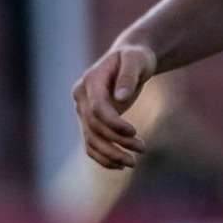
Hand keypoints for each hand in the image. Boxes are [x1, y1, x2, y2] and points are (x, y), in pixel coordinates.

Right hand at [72, 43, 156, 169]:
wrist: (128, 60)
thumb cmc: (135, 57)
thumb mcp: (136, 59)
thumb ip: (128, 76)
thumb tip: (120, 98)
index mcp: (89, 81)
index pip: (96, 108)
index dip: (113, 122)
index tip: (134, 131)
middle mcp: (81, 97)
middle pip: (94, 127)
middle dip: (117, 141)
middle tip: (142, 149)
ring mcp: (82, 111)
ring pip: (90, 139)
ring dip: (110, 154)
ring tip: (133, 163)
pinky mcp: (88, 122)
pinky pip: (91, 144)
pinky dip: (103, 157)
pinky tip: (119, 166)